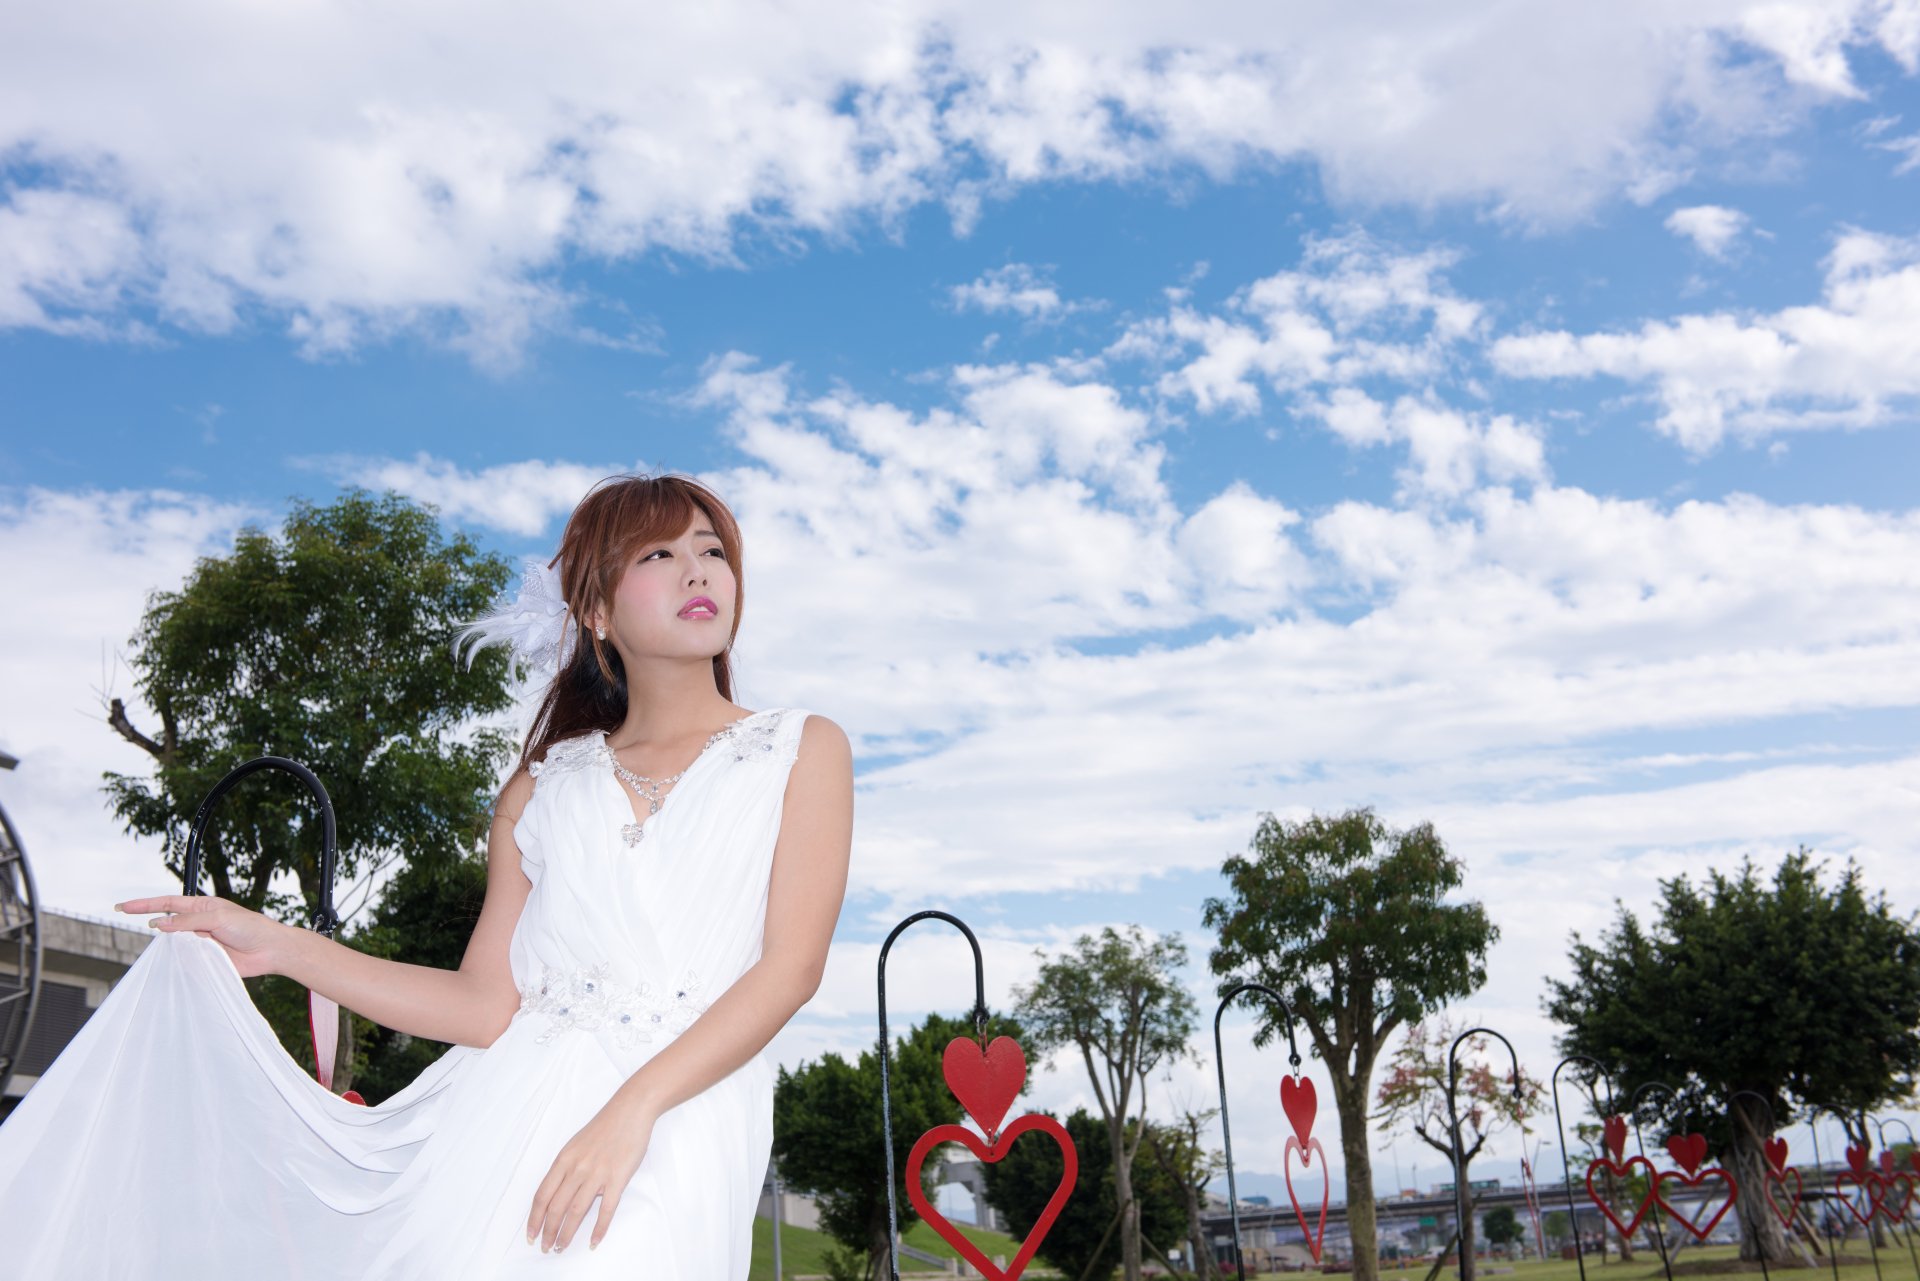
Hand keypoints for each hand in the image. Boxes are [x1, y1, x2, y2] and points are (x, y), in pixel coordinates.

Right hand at [114, 894, 288, 978]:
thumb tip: (159, 923)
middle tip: (128, 920)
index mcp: (202, 907)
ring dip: (168, 945)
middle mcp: (198, 923)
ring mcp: (200, 942)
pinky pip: (184, 960)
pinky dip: (178, 961)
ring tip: (174, 944)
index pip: (167, 903)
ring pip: (173, 943)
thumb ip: (188, 921)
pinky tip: (177, 961)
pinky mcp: (205, 959)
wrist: (270, 950)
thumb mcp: (218, 918)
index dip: (144, 905)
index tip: (122, 907)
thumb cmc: (250, 927)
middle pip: (167, 923)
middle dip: (151, 923)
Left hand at [526, 1094, 654, 1253]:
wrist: (630, 1110)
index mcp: (564, 1160)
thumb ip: (567, 1168)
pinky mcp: (617, 1177)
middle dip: (548, 1232)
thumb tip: (560, 1193)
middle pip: (556, 1208)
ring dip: (567, 1233)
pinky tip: (594, 1241)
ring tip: (562, 1247)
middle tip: (545, 1248)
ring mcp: (597, 1173)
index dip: (534, 1218)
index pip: (542, 1196)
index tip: (530, 1234)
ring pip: (577, 1211)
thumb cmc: (604, 1126)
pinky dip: (599, 1228)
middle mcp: (577, 1168)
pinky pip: (606, 1209)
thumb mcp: (576, 1144)